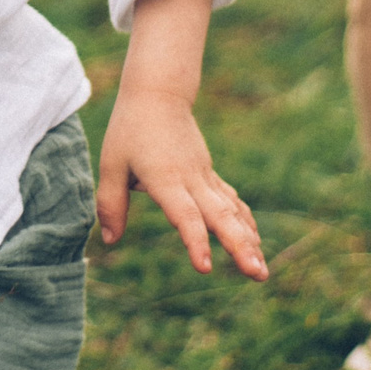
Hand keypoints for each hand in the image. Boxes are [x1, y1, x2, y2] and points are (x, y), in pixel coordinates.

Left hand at [96, 88, 267, 279]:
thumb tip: (109, 240)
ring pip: (232, 211)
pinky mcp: (209, 175)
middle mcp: (191, 180)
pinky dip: (244, 222)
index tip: (205, 267)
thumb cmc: (130, 128)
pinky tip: (256, 242)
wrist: (159, 94)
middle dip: (240, 248)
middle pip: (220, 217)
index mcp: (166, 179)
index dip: (195, 242)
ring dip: (248, 241)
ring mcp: (204, 176)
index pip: (185, 215)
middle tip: (257, 275)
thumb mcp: (112, 163)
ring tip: (261, 272)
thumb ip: (110, 203)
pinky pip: (231, 201)